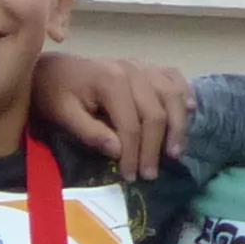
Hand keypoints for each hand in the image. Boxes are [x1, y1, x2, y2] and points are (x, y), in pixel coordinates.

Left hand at [32, 54, 191, 182]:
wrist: (53, 69)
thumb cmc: (55, 94)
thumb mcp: (63, 115)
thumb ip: (90, 132)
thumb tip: (119, 151)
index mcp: (110, 81)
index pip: (131, 124)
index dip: (134, 154)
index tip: (131, 177)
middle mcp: (132, 70)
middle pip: (155, 113)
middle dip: (154, 148)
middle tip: (150, 174)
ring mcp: (142, 66)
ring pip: (172, 96)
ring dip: (177, 126)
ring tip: (175, 153)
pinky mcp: (146, 67)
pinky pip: (174, 77)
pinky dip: (185, 93)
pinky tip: (190, 111)